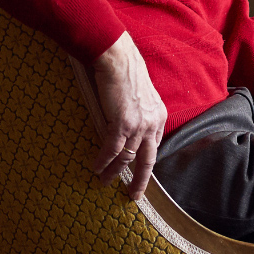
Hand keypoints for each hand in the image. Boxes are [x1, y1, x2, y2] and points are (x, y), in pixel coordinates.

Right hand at [89, 32, 167, 200]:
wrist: (117, 59)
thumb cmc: (124, 71)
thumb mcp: (139, 94)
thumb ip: (137, 110)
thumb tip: (126, 119)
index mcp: (158, 115)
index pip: (154, 144)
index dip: (145, 159)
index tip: (139, 170)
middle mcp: (152, 123)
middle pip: (148, 159)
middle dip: (141, 179)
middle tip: (134, 194)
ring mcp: (138, 125)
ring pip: (127, 157)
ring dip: (115, 172)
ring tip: (104, 182)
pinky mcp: (122, 124)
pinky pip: (112, 149)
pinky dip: (104, 160)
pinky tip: (96, 167)